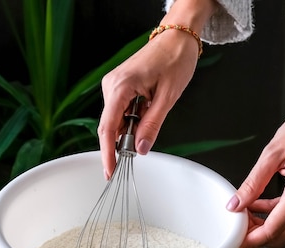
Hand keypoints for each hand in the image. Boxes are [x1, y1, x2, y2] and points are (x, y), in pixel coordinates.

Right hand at [98, 29, 199, 178]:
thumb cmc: (174, 60)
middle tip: (140, 150)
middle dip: (121, 143)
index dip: (108, 153)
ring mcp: (114, 86)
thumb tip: (141, 148)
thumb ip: (153, 124)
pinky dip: (132, 121)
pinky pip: (120, 112)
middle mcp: (111, 85)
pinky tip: (147, 112)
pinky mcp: (119, 87)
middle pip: (109, 126)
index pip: (108, 127)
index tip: (110, 171)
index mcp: (120, 86)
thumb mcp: (168, 97)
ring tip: (153, 114)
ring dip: (130, 130)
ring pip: (116, 120)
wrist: (177, 38)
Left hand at [226, 102, 284, 247]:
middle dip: (258, 237)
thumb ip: (252, 183)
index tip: (236, 242)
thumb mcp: (272, 154)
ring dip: (266, 226)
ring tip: (245, 215)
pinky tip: (259, 205)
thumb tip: (236, 203)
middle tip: (238, 230)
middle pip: (282, 236)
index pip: (274, 229)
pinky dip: (276, 216)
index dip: (252, 240)